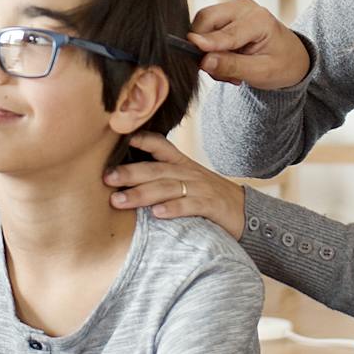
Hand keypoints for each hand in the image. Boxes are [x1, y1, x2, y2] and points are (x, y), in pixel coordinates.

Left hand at [104, 132, 246, 240]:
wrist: (247, 213)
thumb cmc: (208, 197)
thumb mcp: (186, 180)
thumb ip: (161, 176)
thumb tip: (123, 175)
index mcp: (181, 163)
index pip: (159, 145)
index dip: (140, 139)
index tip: (118, 139)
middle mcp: (189, 172)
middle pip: (156, 169)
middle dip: (130, 173)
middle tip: (106, 178)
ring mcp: (201, 188)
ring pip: (167, 187)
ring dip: (141, 194)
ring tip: (119, 201)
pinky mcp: (212, 206)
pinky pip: (190, 206)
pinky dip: (173, 209)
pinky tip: (157, 214)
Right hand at [188, 0, 310, 89]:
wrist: (290, 57)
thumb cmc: (281, 64)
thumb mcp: (261, 72)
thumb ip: (232, 66)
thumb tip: (204, 61)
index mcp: (260, 19)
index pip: (227, 32)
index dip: (207, 43)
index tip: (192, 49)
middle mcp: (245, 7)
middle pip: (208, 20)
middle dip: (204, 48)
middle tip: (217, 72)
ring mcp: (234, 7)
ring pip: (203, 24)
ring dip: (206, 49)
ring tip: (227, 69)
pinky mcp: (225, 13)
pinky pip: (205, 28)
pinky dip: (208, 46)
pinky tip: (225, 60)